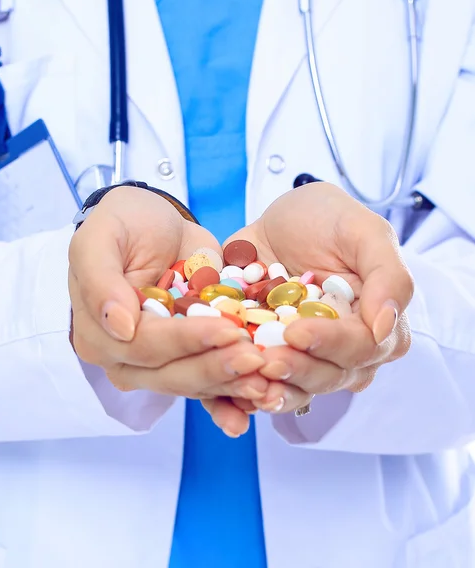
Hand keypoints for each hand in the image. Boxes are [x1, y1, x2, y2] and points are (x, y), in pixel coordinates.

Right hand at [68, 187, 268, 432]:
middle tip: (256, 359)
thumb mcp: (100, 238)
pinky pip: (210, 383)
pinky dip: (234, 390)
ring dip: (230, 384)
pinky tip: (260, 395)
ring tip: (266, 377)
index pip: (143, 345)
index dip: (185, 341)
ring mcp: (157, 363)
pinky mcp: (187, 358)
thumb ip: (100, 280)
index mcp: (98, 333)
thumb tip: (121, 328)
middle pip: (169, 374)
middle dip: (214, 368)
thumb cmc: (123, 224)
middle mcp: (124, 358)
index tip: (227, 330)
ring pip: (193, 384)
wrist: (154, 222)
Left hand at [203, 182, 413, 423]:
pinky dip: (241, 395)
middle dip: (297, 371)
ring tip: (247, 384)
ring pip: (294, 389)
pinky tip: (227, 395)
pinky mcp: (266, 355)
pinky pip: (256, 384)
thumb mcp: (363, 231)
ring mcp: (302, 357)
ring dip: (271, 392)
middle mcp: (341, 350)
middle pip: (327, 376)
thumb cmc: (327, 219)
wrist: (277, 221)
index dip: (331, 344)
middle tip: (266, 360)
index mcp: (372, 325)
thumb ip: (388, 275)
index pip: (360, 347)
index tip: (298, 332)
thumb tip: (385, 328)